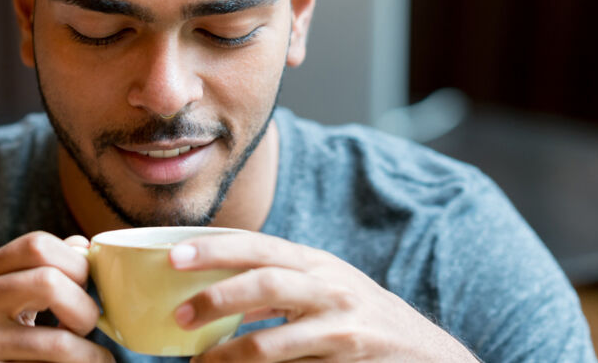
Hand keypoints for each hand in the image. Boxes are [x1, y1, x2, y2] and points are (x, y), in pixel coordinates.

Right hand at [0, 231, 112, 362]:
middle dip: (84, 307)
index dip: (76, 263)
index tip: (86, 287)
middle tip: (88, 327)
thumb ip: (33, 271)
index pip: (37, 245)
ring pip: (56, 342)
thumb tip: (82, 246)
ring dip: (88, 354)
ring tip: (97, 360)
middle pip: (49, 283)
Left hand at [170, 233, 476, 361]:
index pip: (257, 245)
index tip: (173, 256)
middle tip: (179, 312)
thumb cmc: (359, 314)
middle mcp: (327, 286)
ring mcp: (338, 325)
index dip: (214, 248)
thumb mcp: (323, 285)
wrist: (424, 351)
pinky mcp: (345, 357)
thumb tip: (211, 284)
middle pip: (264, 281)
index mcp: (313, 262)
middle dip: (217, 295)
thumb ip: (279, 280)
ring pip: (271, 340)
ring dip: (228, 353)